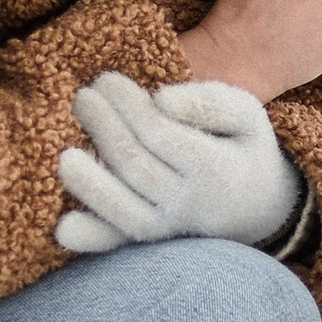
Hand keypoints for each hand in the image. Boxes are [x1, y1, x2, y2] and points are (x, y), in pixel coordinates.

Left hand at [55, 74, 304, 253]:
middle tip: (84, 97)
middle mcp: (189, 202)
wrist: (258, 205)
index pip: (161, 135)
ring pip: (123, 210)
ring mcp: (168, 226)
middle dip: (104, 129)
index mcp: (214, 167)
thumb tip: (160, 99)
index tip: (106, 79)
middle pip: (136, 166)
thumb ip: (209, 102)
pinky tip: (63, 228)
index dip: (128, 106)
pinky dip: (91, 237)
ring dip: (89, 184)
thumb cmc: (243, 147)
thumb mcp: (246, 114)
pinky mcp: (150, 239)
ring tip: (64, 156)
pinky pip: (118, 242)